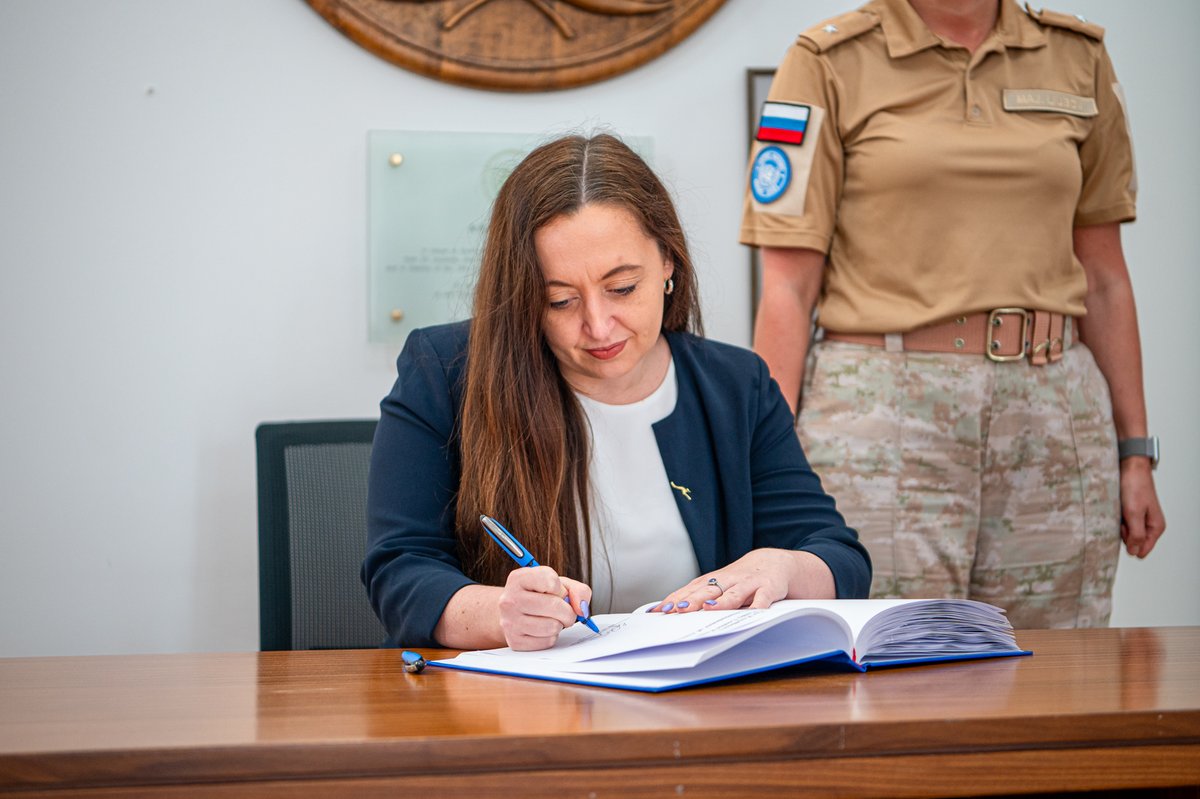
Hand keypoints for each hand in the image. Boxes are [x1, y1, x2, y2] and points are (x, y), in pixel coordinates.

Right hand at [497, 566, 591, 650]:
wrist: (515, 613)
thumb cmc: (539, 596)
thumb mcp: (559, 584)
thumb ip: (578, 590)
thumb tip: (581, 609)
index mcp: (519, 579)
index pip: (551, 581)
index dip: (561, 589)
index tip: (557, 592)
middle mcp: (510, 599)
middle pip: (554, 606)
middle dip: (567, 610)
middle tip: (563, 611)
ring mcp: (510, 622)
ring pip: (552, 626)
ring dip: (559, 624)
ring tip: (551, 619)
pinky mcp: (515, 641)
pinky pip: (547, 641)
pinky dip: (551, 637)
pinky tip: (543, 629)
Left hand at [650, 549, 834, 612]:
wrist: (776, 562)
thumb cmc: (741, 579)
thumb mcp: (721, 584)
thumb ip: (700, 595)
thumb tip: (671, 610)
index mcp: (715, 580)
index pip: (691, 589)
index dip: (675, 599)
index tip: (659, 610)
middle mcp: (730, 580)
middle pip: (708, 590)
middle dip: (691, 601)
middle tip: (675, 611)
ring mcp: (750, 583)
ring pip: (734, 593)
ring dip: (721, 602)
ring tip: (707, 609)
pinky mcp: (770, 588)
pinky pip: (764, 599)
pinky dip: (759, 606)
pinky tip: (752, 615)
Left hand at [1119, 458, 1165, 557]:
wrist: (1130, 467)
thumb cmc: (1134, 487)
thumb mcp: (1134, 513)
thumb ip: (1136, 534)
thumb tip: (1135, 553)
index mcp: (1156, 527)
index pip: (1143, 550)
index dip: (1130, 544)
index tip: (1125, 530)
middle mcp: (1149, 525)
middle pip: (1133, 542)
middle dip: (1123, 533)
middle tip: (1122, 517)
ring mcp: (1140, 518)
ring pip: (1125, 533)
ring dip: (1119, 525)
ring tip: (1120, 510)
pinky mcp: (1131, 512)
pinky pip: (1121, 523)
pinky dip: (1116, 518)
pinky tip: (1117, 508)